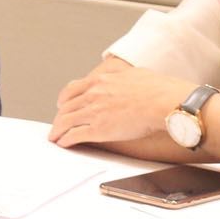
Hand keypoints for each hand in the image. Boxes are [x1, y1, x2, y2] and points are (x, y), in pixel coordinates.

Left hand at [49, 61, 193, 146]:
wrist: (164, 101)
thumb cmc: (157, 89)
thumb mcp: (132, 74)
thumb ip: (121, 77)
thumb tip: (124, 79)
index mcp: (100, 80)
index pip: (72, 89)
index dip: (64, 99)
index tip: (61, 104)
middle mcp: (93, 94)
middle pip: (66, 107)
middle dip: (59, 117)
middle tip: (57, 124)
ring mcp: (94, 111)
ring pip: (66, 121)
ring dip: (57, 130)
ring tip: (55, 137)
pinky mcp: (98, 129)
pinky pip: (74, 135)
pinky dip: (65, 140)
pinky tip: (63, 143)